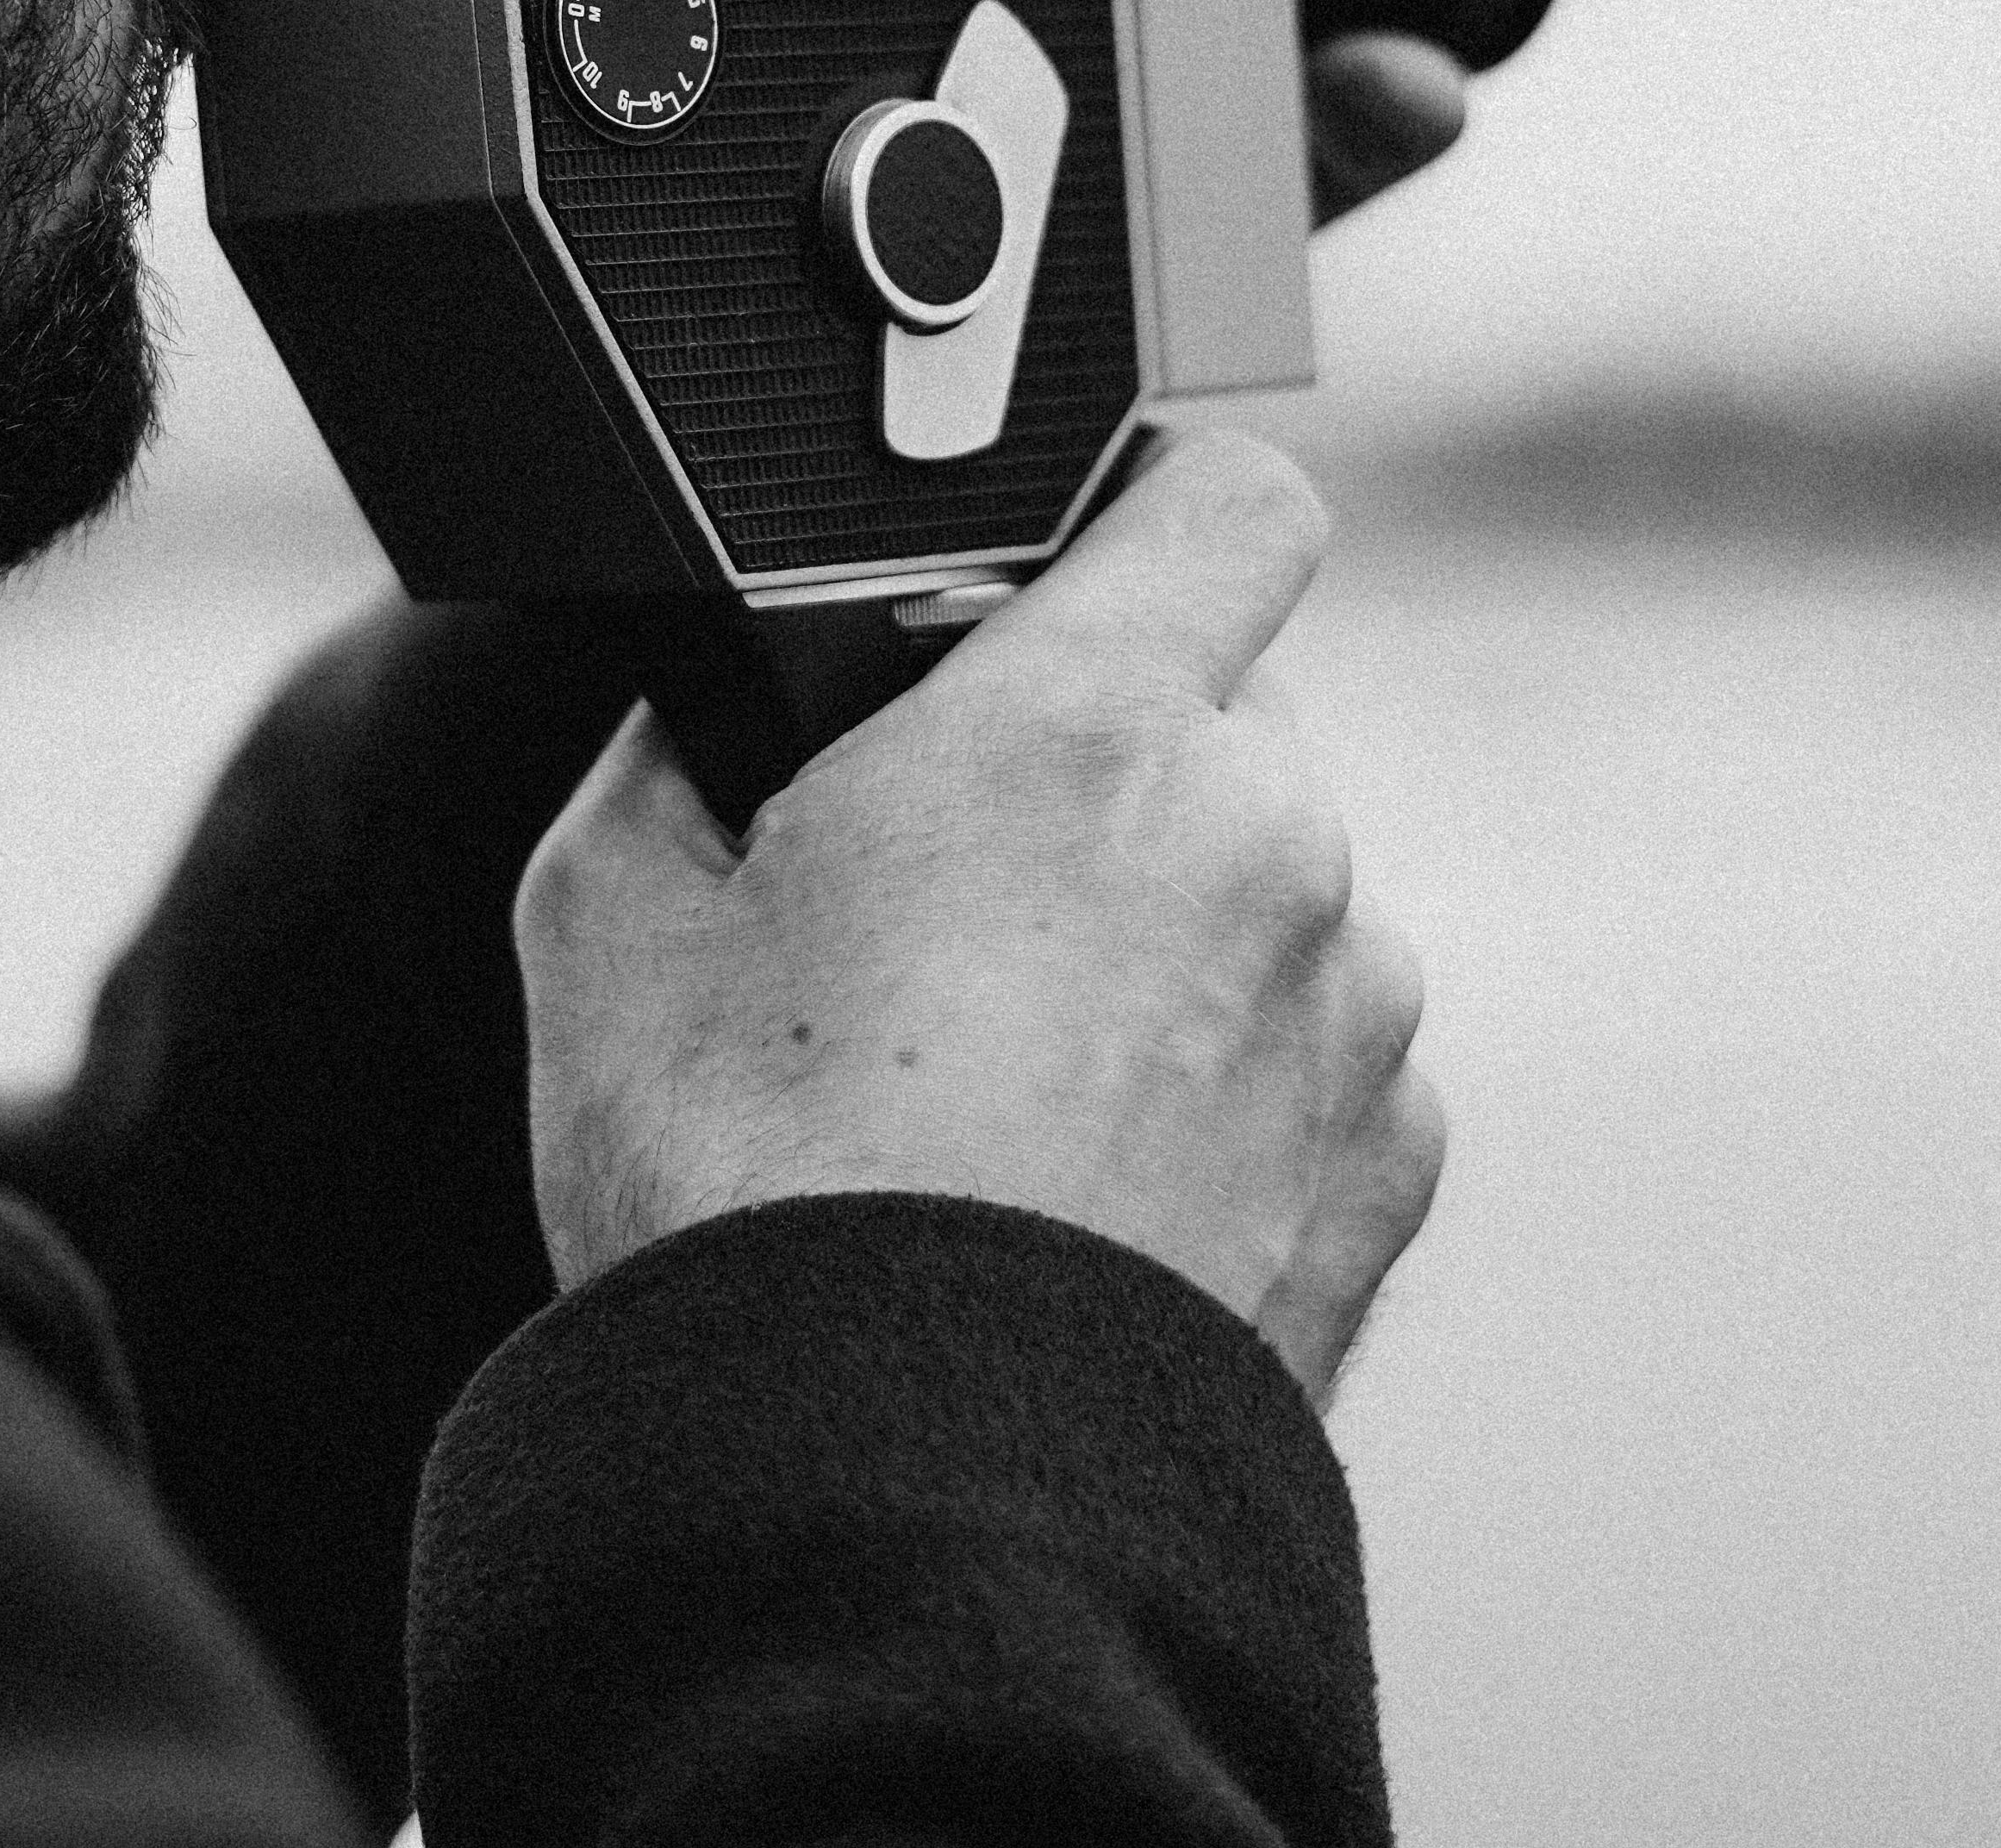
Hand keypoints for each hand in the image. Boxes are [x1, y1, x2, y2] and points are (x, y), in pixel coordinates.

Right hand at [513, 431, 1444, 1401]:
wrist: (890, 1504)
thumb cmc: (745, 1203)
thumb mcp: (612, 909)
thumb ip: (693, 739)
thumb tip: (727, 699)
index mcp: (1088, 728)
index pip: (1225, 497)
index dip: (1144, 516)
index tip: (1065, 579)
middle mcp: (1264, 842)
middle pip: (1224, 715)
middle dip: (1107, 767)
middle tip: (950, 887)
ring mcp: (1349, 1016)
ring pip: (1274, 896)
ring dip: (1174, 939)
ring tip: (1003, 1078)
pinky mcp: (1387, 1172)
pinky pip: (1320, 1065)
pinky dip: (1230, 1095)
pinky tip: (1084, 1183)